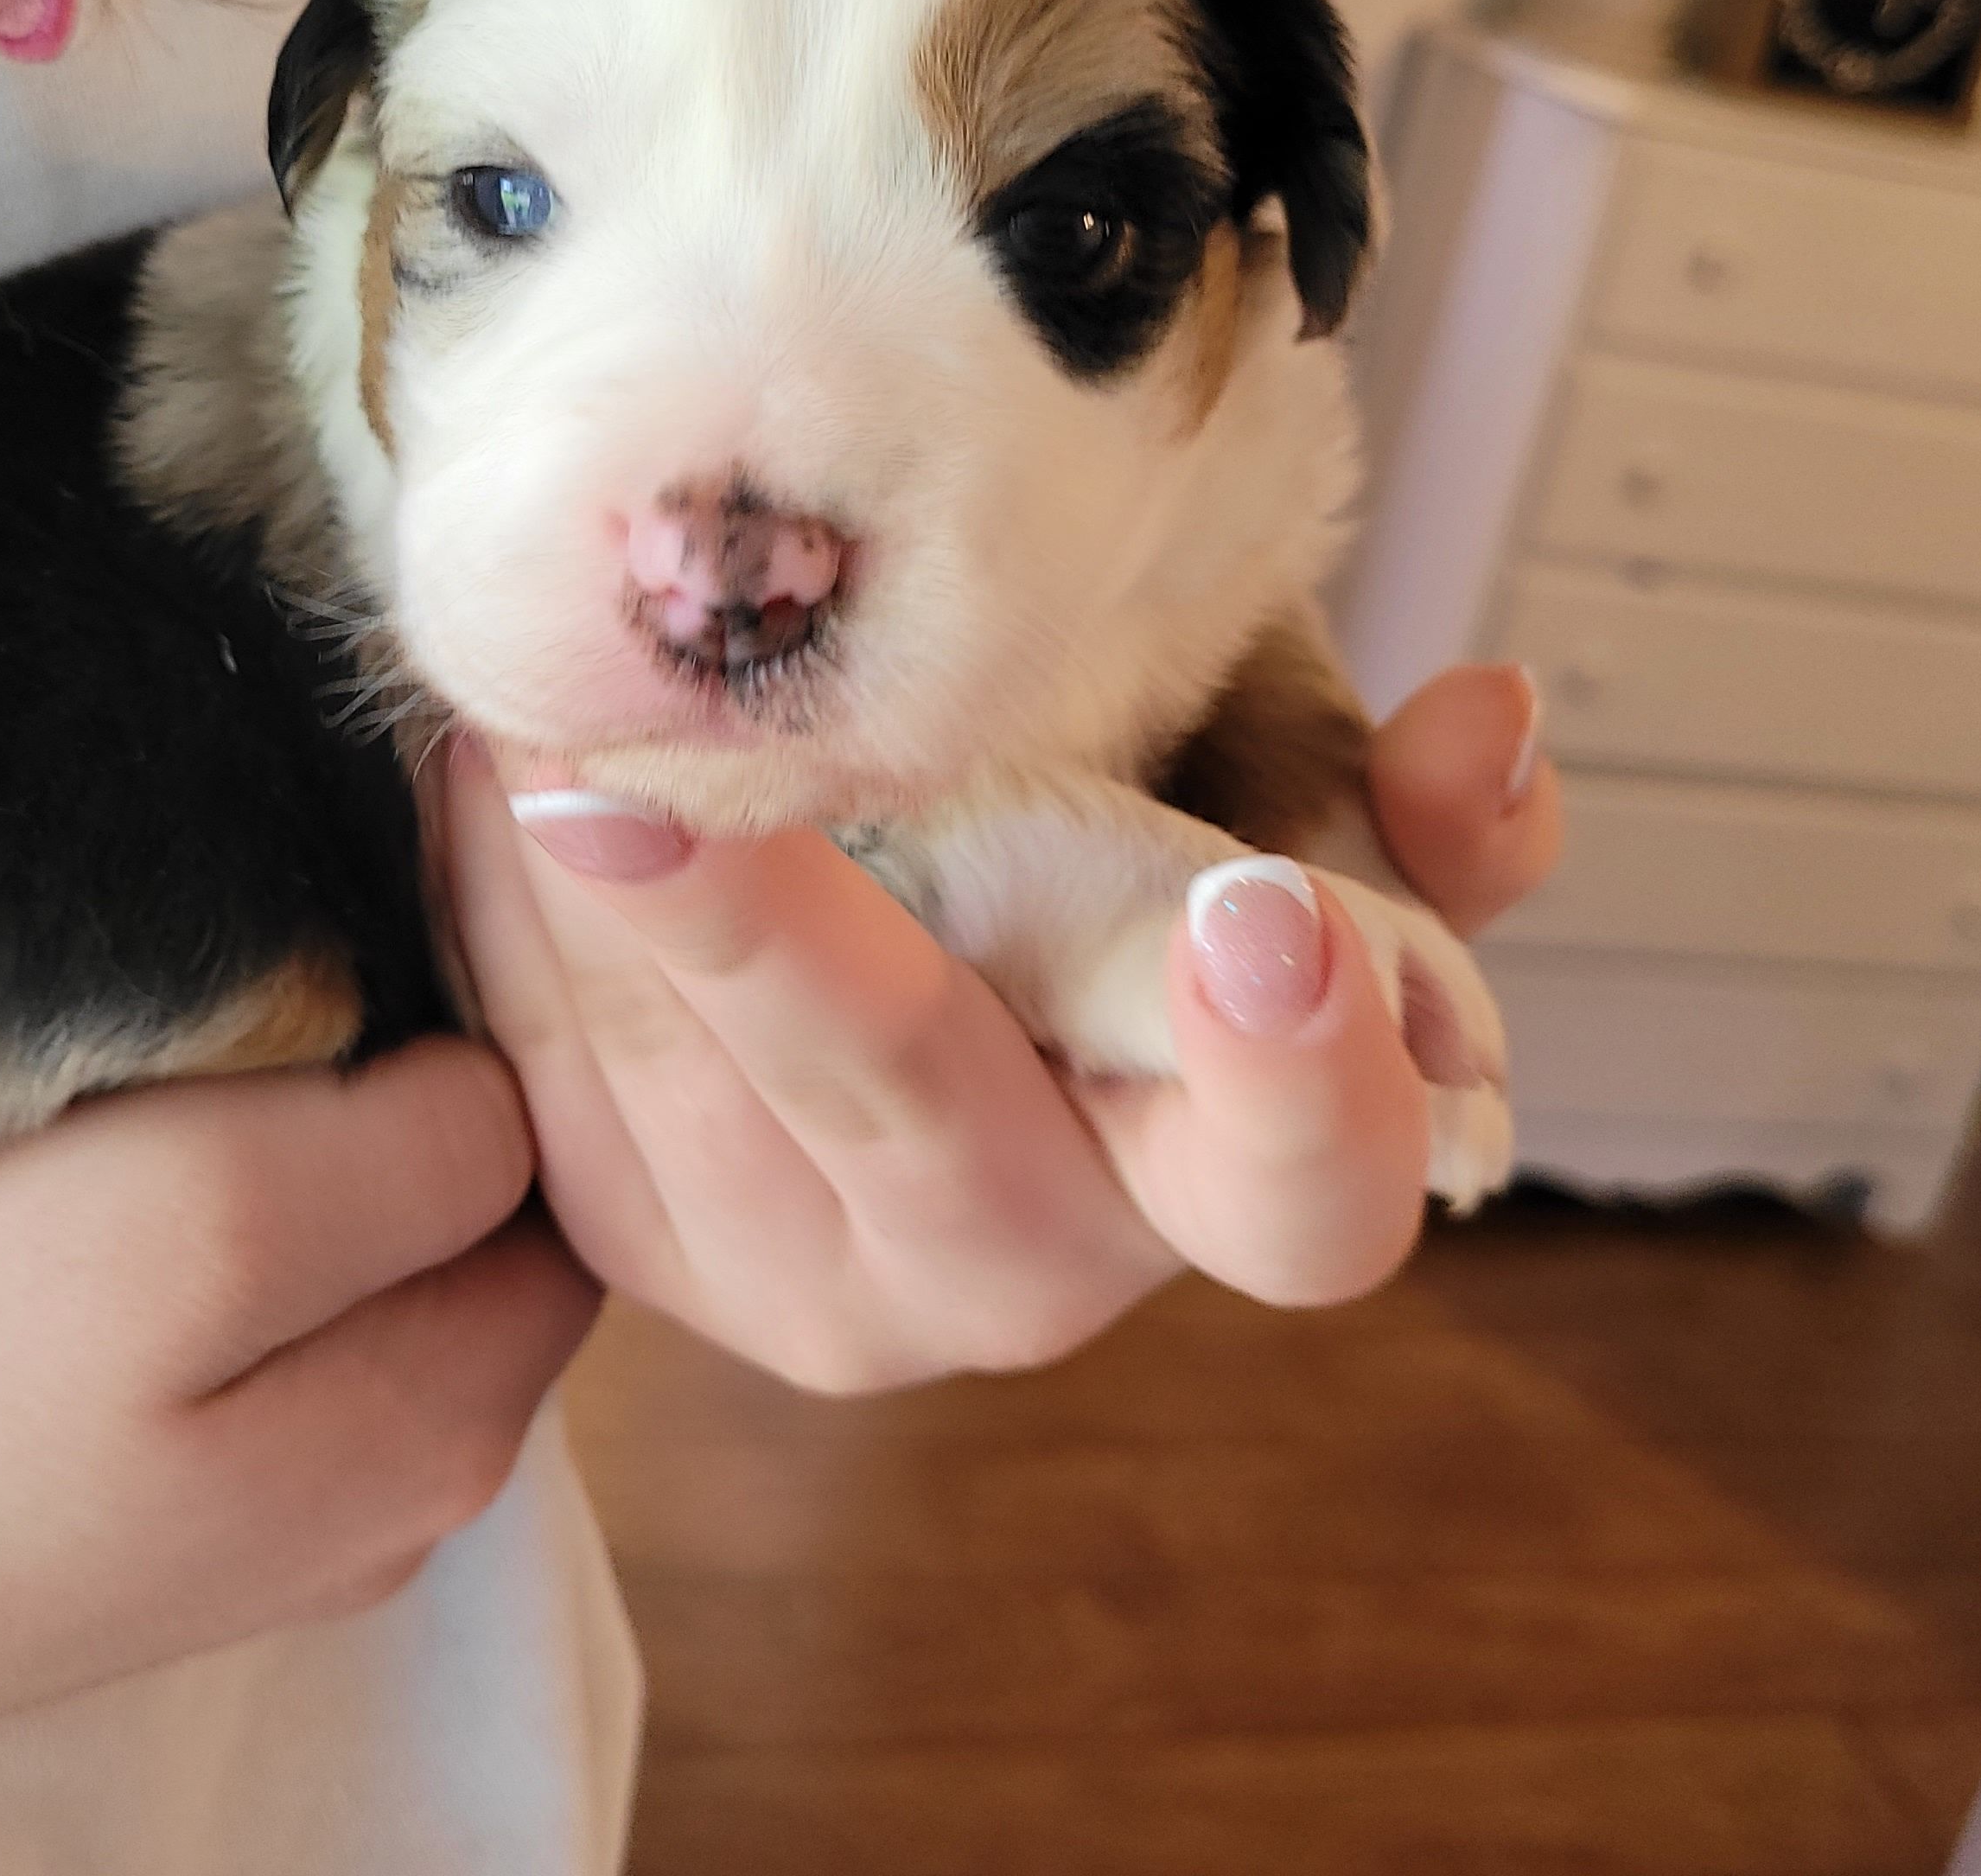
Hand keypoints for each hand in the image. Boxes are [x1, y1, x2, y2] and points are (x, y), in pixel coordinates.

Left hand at [441, 664, 1559, 1392]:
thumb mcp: (1259, 796)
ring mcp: (815, 1288)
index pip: (1314, 1196)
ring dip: (586, 883)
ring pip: (691, 1083)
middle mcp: (1032, 1268)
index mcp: (1225, 1178)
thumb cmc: (1107, 856)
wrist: (894, 948)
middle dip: (779, 956)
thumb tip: (1492, 721)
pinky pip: (552, 1071)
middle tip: (633, 796)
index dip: (1305, 1079)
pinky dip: (512, 909)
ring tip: (520, 691)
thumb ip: (1388, 791)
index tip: (1267, 916)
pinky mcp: (636, 1250)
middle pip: (927, 1137)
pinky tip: (488, 762)